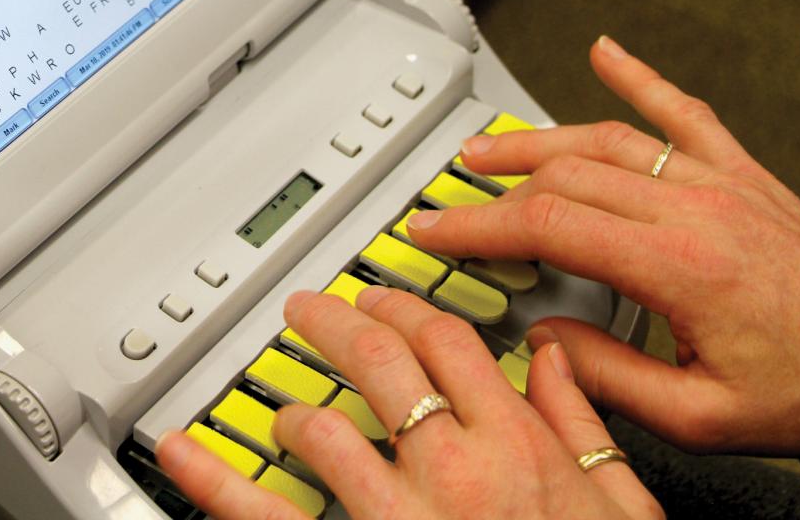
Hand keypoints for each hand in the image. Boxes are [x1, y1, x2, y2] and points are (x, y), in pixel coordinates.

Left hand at [156, 287, 661, 518]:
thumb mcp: (621, 506)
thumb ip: (582, 425)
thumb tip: (555, 361)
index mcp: (516, 446)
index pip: (445, 341)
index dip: (404, 308)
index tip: (383, 301)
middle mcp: (453, 470)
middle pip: (380, 361)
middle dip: (336, 323)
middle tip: (307, 311)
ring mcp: (397, 516)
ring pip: (324, 429)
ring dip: (295, 412)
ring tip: (284, 411)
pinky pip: (269, 517)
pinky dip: (213, 482)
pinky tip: (178, 454)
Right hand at [407, 35, 799, 454]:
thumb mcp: (699, 417)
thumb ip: (608, 376)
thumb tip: (545, 342)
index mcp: (678, 266)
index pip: (547, 224)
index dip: (478, 225)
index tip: (435, 229)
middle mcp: (696, 210)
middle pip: (566, 174)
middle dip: (494, 187)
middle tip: (451, 199)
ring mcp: (722, 184)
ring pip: (608, 138)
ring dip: (538, 137)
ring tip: (489, 145)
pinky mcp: (745, 176)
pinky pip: (685, 112)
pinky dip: (640, 77)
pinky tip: (608, 54)